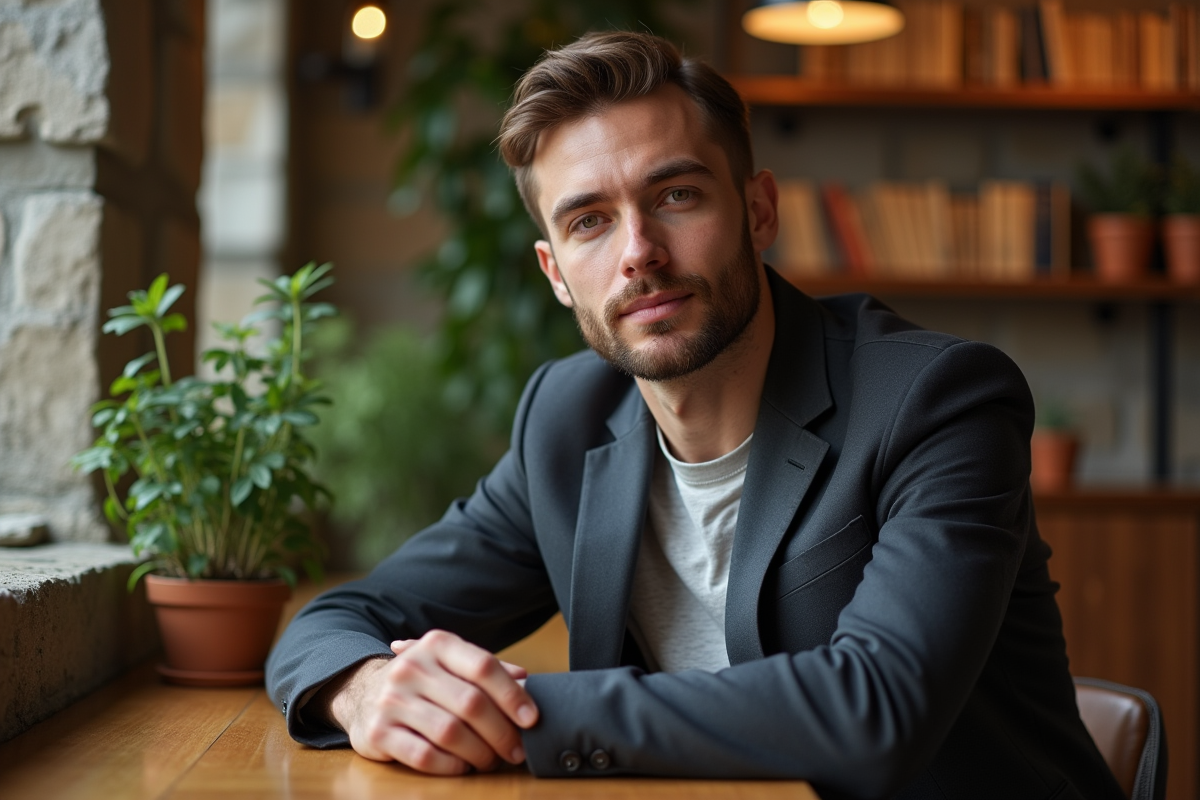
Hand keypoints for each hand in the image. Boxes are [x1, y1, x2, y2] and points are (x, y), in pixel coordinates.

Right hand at [322, 629, 539, 774]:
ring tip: (490, 760)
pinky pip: (424, 755)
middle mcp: (412, 667)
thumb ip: (487, 671)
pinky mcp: (378, 732)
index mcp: (437, 644)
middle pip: (470, 702)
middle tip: (515, 750)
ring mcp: (392, 699)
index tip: (531, 719)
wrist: (362, 692)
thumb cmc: (422, 682)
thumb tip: (526, 682)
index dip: (512, 694)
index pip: (483, 665)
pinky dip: (451, 765)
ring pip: (450, 732)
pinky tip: (462, 765)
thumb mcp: (451, 664)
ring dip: (479, 753)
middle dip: (501, 732)